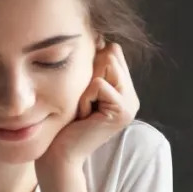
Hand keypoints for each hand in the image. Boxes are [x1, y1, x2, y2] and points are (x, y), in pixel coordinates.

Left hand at [40, 43, 139, 170]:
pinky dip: (84, 97)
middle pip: (110, 55)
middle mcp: (132, 95)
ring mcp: (131, 104)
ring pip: (107, 65)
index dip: (91, 63)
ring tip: (83, 108)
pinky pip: (98, 84)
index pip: (113, 52)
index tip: (81, 90)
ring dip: (86, 85)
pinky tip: (83, 115)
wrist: (60, 153)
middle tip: (83, 102)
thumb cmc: (64, 122)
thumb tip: (99, 37)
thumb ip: (93, 67)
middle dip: (88, 74)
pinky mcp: (123, 110)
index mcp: (123, 89)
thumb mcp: (79, 89)